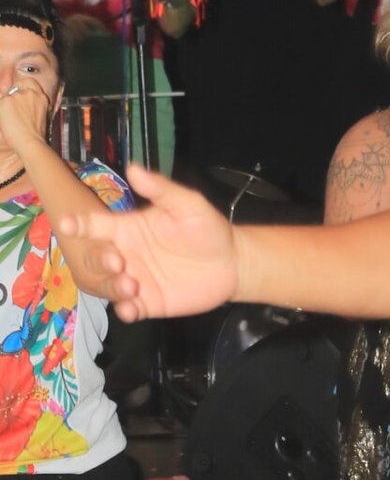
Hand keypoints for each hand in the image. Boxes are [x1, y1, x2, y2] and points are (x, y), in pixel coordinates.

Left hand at [0, 75, 52, 156]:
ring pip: (6, 97)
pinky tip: (6, 122)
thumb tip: (25, 106)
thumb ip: (34, 107)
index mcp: (41, 98)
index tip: (20, 92)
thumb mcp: (41, 117)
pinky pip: (0, 105)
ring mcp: (16, 96)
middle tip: (13, 110)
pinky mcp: (4, 102)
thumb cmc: (36, 135)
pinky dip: (1, 113)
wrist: (30, 142)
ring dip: (6, 107)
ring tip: (11, 120)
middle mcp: (29, 94)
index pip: (29, 82)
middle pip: (16, 87)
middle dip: (13, 97)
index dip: (23, 86)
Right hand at [53, 162, 240, 321]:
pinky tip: (131, 310)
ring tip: (130, 286)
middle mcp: (125, 255)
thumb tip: (133, 168)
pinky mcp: (148, 303)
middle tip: (117, 261)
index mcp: (127, 228)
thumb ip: (160, 190)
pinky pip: (129, 309)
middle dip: (99, 260)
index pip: (95, 226)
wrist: (232, 262)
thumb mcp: (187, 204)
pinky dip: (126, 311)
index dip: (78, 224)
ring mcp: (134, 280)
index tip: (67, 224)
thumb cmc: (206, 228)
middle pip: (97, 258)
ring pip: (108, 286)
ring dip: (112, 287)